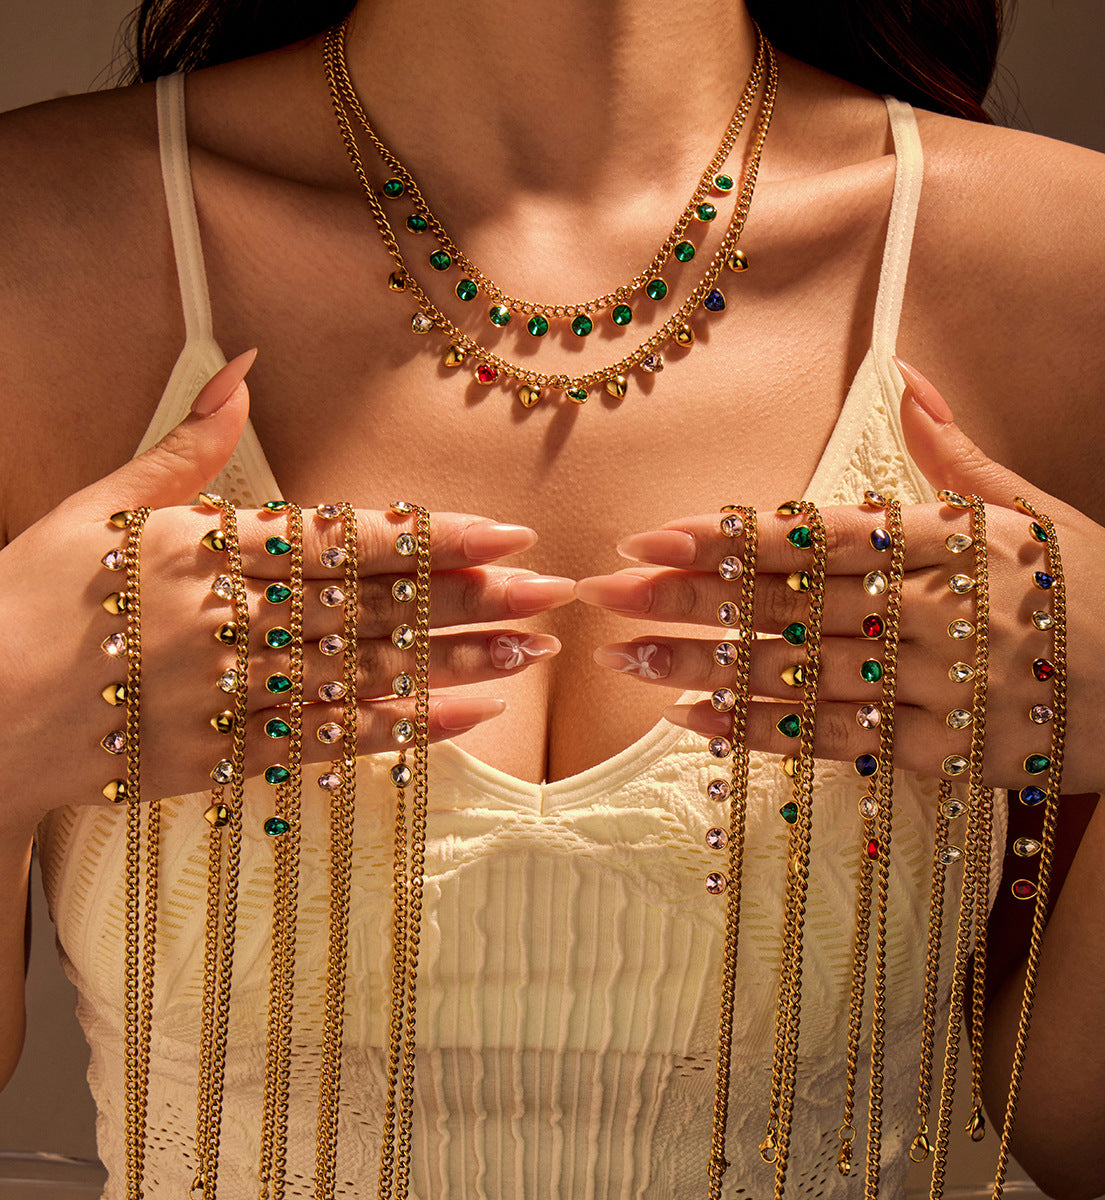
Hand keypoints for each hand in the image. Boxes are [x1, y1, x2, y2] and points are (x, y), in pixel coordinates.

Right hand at [0, 353, 571, 831]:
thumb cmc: (33, 595)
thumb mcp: (101, 504)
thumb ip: (186, 444)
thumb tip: (242, 366)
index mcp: (208, 550)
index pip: (346, 540)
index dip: (433, 538)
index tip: (508, 536)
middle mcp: (232, 621)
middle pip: (376, 608)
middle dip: (472, 601)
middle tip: (554, 595)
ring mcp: (233, 694)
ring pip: (368, 677)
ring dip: (458, 667)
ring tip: (533, 654)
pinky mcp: (226, 756)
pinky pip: (330, 745)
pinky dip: (403, 733)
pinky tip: (470, 721)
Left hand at [577, 361, 1104, 824]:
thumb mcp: (1045, 513)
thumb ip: (959, 457)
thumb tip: (906, 380)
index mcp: (963, 541)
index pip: (824, 534)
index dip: (734, 535)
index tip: (657, 532)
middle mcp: (944, 612)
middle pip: (795, 604)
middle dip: (693, 597)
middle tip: (607, 591)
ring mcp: (944, 688)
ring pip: (802, 675)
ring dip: (707, 667)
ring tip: (627, 658)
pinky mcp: (947, 754)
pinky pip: (837, 742)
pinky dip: (761, 733)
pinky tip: (694, 720)